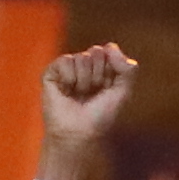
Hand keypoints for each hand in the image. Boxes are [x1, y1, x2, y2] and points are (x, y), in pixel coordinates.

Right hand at [37, 41, 135, 165]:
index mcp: (102, 69)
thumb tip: (110, 46)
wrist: (78, 133)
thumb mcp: (122, 92)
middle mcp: (85, 67)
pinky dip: (69, 77)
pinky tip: (66, 90)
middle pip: (96, 51)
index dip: (110, 70)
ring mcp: (68, 69)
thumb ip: (127, 69)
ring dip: (83, 80)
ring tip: (78, 94)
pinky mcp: (51, 73)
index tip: (106, 89)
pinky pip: (65, 60)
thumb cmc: (99, 117)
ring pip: (81, 57)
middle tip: (91, 92)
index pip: (109, 51)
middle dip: (97, 74)